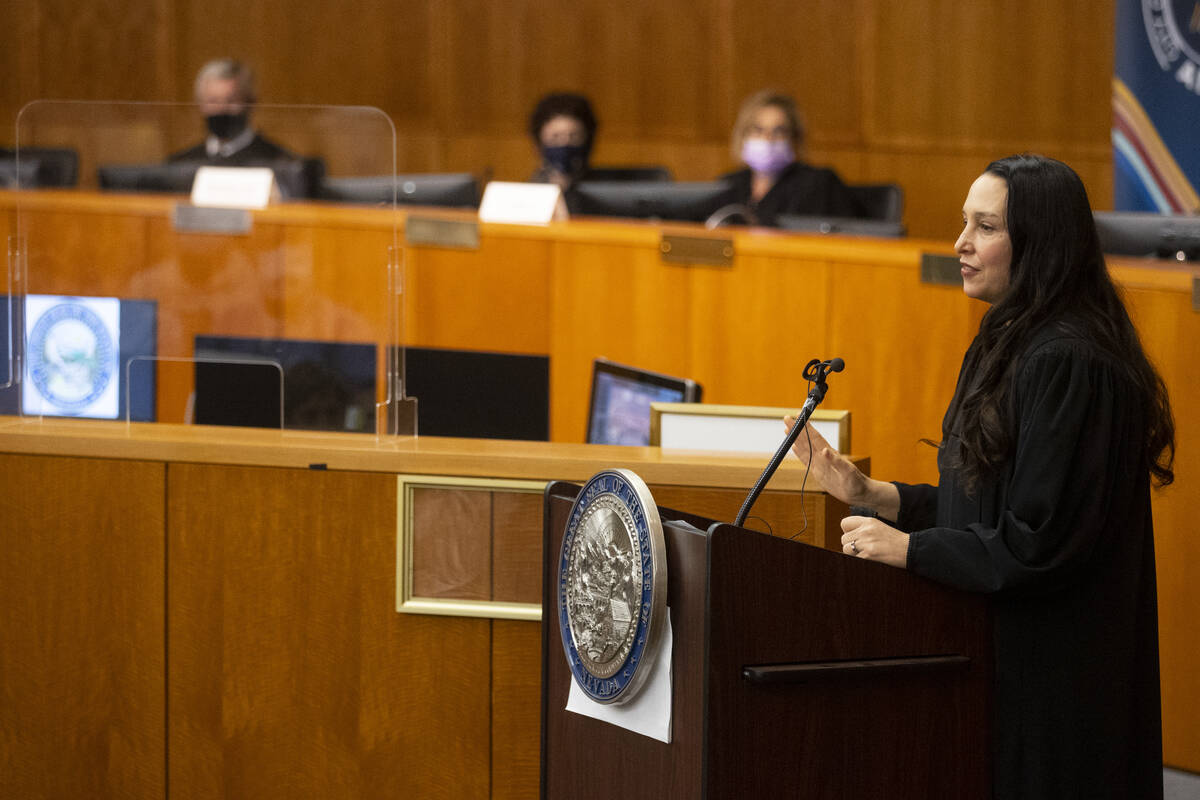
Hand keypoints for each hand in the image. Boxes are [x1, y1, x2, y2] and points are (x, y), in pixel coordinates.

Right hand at [783, 417, 901, 519]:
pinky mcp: (818, 472)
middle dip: (797, 429)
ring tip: (787, 430)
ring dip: (796, 439)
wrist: (860, 493)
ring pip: (805, 448)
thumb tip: (825, 450)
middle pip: (807, 440)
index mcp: (830, 454)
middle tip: (786, 418)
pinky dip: (799, 453)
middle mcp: (823, 457)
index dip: (806, 427)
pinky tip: (794, 448)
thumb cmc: (857, 483)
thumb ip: (837, 461)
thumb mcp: (848, 472)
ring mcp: (820, 464)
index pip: (814, 437)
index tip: (797, 417)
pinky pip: (806, 460)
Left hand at [840, 516, 908, 567]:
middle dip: (850, 545)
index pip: (844, 523)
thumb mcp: (879, 527)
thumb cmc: (895, 541)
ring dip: (853, 555)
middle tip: (862, 549)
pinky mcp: (868, 554)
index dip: (847, 532)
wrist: (909, 550)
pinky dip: (859, 562)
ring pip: (846, 549)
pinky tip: (870, 560)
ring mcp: (866, 542)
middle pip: (844, 539)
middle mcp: (866, 530)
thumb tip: (847, 537)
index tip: (855, 537)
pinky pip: (853, 559)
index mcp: (868, 521)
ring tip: (866, 554)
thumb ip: (863, 528)